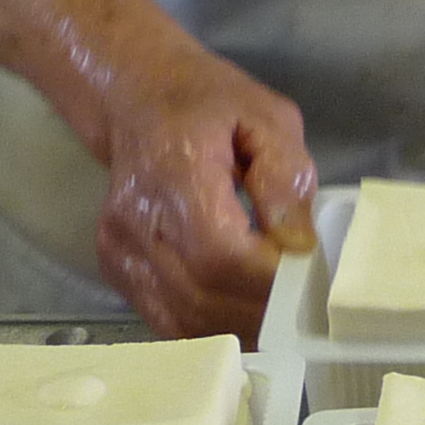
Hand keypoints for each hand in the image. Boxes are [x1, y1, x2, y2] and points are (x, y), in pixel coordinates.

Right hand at [89, 45, 319, 342]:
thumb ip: (285, 176)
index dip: (268, 279)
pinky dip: (209, 327)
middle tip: (306, 302)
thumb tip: (297, 243)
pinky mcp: (115, 268)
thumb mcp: (267, 117)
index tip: (309, 276)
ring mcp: (118, 249)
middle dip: (263, 309)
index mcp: (175, 172)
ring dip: (239, 326)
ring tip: (280, 313)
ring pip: (183, 318)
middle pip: (203, 295)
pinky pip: (165, 318)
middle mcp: (136, 219)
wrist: (138, 98)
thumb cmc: (209, 102)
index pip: (221, 254)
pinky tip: (243, 314)